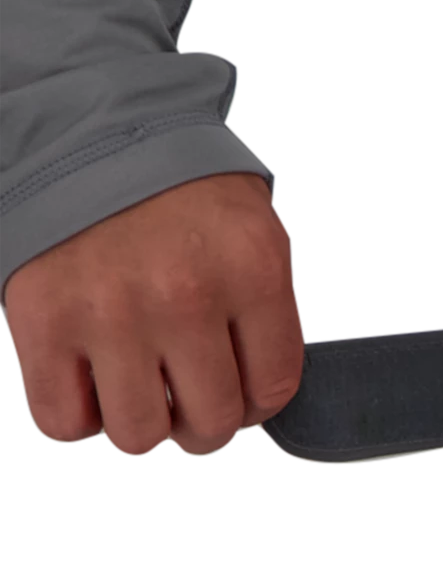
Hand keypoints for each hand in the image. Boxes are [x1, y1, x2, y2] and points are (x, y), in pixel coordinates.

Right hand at [4, 172, 304, 456]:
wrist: (86, 133)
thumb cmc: (175, 190)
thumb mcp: (250, 233)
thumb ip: (263, 314)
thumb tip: (258, 394)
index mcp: (248, 270)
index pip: (273, 388)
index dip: (256, 402)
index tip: (239, 391)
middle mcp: (183, 295)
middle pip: (211, 422)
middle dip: (202, 418)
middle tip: (186, 392)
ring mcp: (111, 312)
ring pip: (139, 434)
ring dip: (142, 420)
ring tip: (138, 382)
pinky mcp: (45, 321)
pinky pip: (66, 421)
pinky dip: (80, 415)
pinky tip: (91, 377)